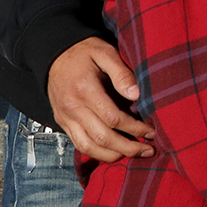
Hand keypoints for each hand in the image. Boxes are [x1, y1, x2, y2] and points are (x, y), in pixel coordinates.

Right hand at [46, 37, 154, 161]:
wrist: (54, 53)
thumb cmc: (84, 51)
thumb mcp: (105, 52)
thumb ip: (121, 73)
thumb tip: (136, 95)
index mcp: (85, 90)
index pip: (113, 118)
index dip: (135, 128)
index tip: (152, 131)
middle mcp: (73, 108)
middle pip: (102, 137)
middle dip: (128, 148)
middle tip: (149, 150)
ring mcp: (66, 117)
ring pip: (88, 147)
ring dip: (113, 155)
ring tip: (134, 154)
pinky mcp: (63, 122)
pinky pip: (78, 144)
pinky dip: (97, 153)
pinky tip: (114, 152)